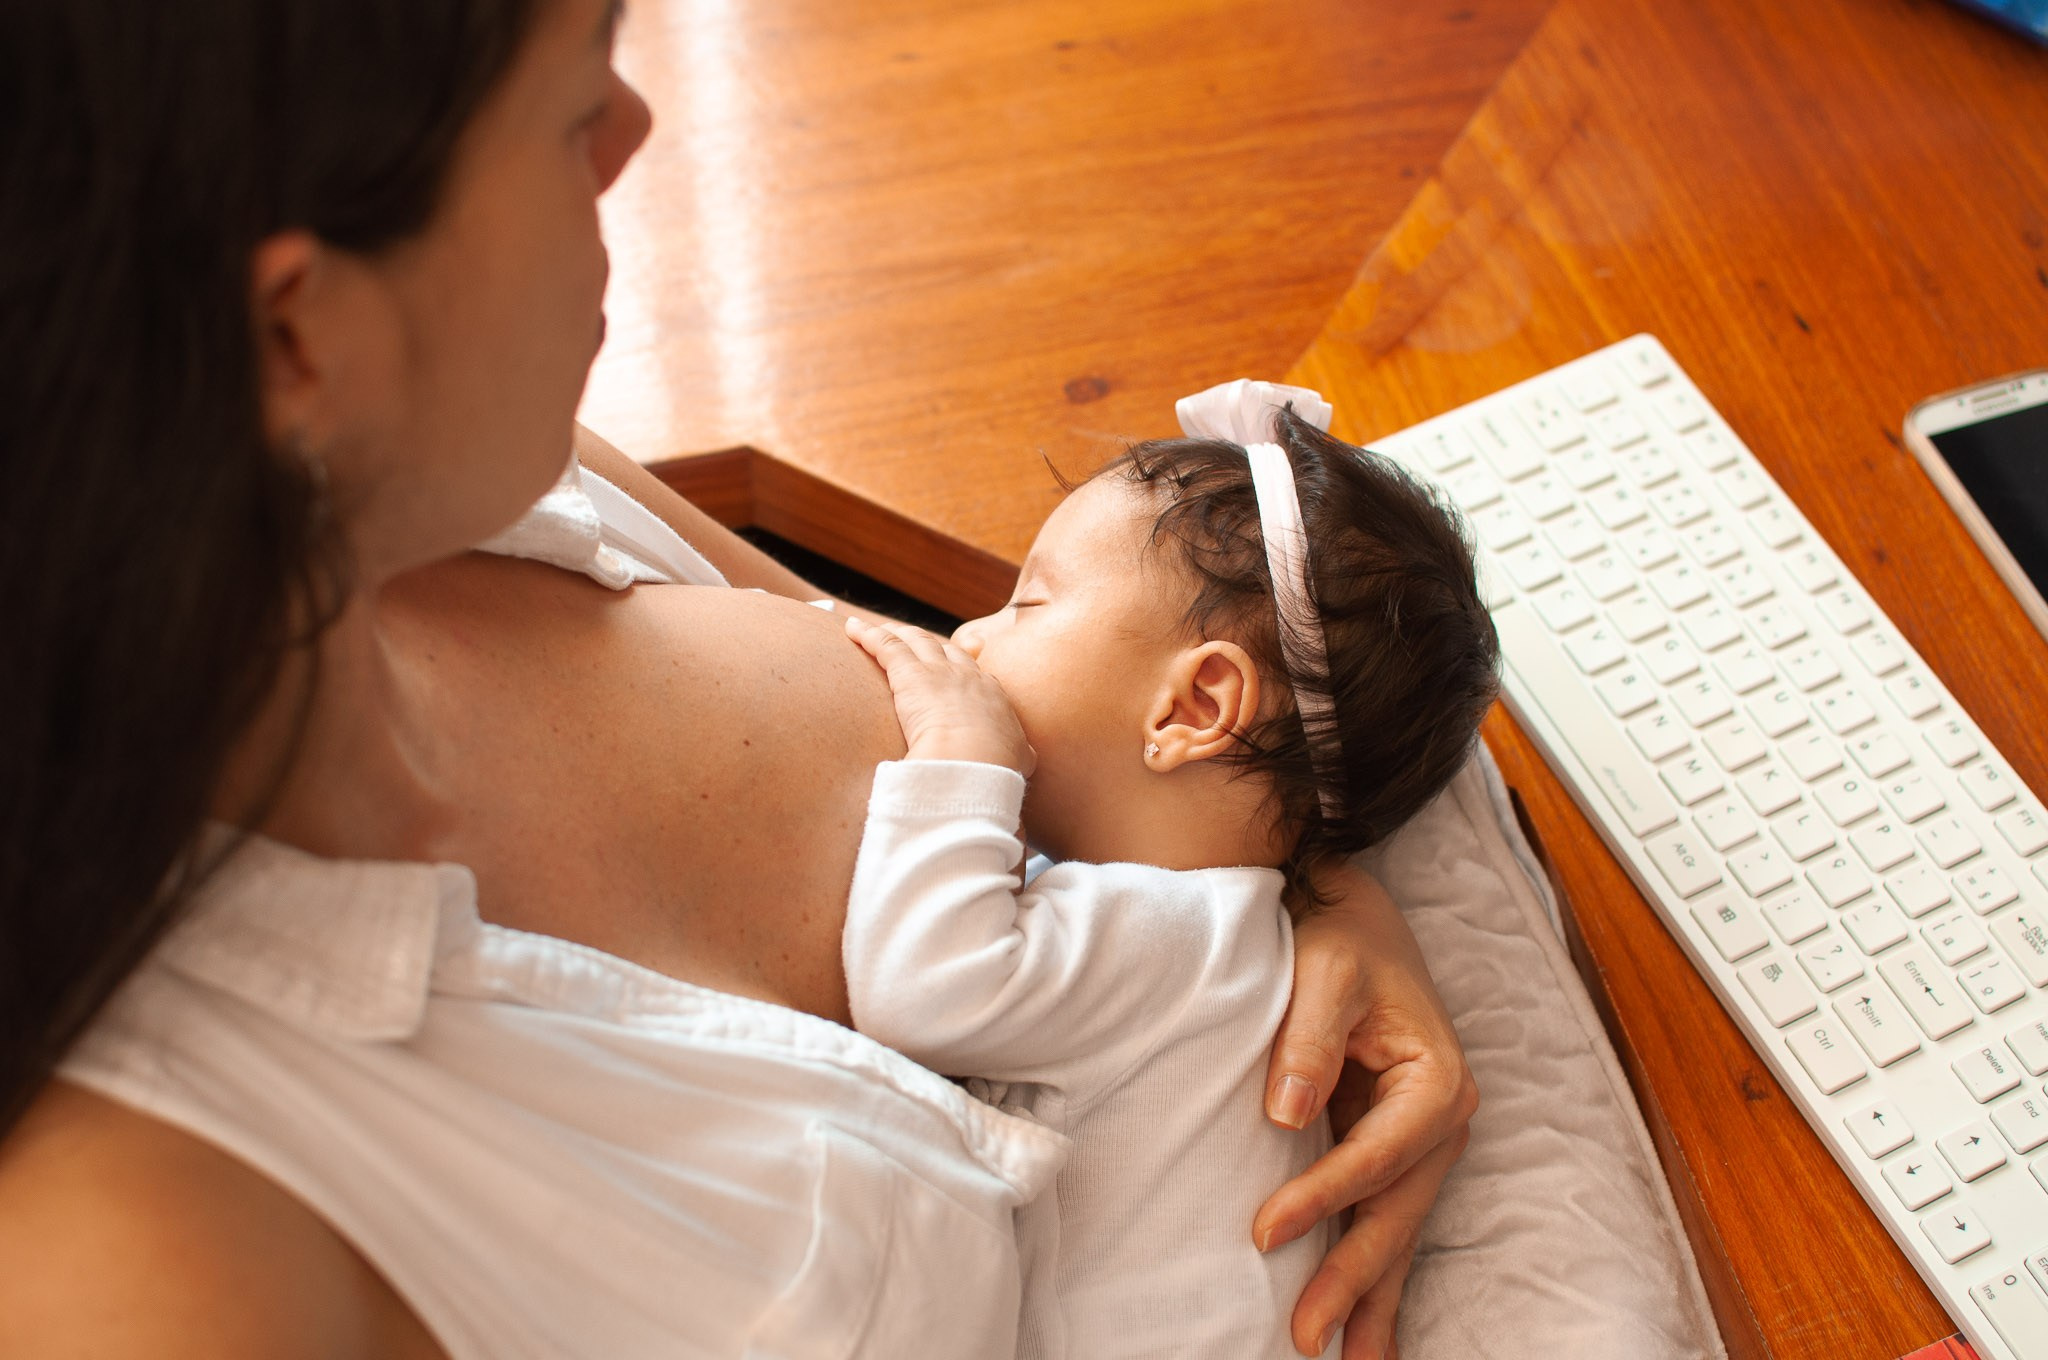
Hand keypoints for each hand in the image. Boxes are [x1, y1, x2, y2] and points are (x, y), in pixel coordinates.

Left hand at [845, 617, 1034, 773]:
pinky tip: (852, 628)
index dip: (958, 667)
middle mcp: (966, 675)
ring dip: (897, 634)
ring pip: (915, 641)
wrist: (976, 760)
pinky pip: (886, 646)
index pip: (973, 672)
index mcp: (992, 695)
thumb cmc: (994, 766)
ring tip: (880, 630)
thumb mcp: (1017, 757)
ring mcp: (938, 671)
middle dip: (927, 643)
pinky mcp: (909, 674)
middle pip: (944, 649)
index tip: (950, 667)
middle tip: (912, 641)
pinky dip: (867, 635)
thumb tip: (1027, 756)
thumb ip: (1019, 752)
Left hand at [1254, 863, 1476, 1358]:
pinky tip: (1362, 1332)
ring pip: (1396, 1232)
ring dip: (1369, 1298)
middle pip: (1394, 1212)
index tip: (1266, 1231)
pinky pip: (1385, 1221)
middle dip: (1352, 1278)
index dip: (1323, 1197)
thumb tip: (1287, 1111)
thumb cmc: (1338, 938)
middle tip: (1305, 1335)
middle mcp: (1441, 1121)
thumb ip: (1311, 1037)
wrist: (1352, 917)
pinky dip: (1374, 1276)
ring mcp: (1420, 1144)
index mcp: (1436, 1080)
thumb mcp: (1326, 970)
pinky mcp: (1392, 1153)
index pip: (1377, 1154)